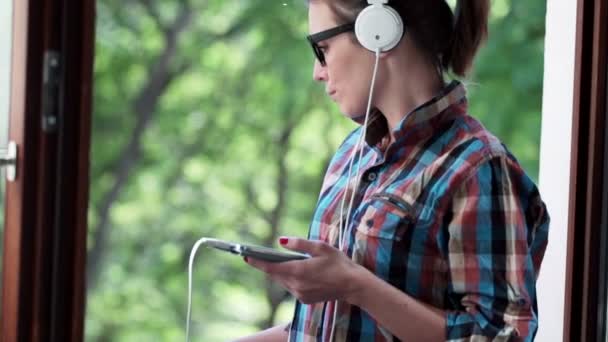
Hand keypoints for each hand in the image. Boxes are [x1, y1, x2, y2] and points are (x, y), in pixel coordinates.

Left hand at [244, 237, 365, 304]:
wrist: (353, 285)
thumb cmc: (338, 263)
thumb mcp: (320, 247)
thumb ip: (299, 244)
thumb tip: (281, 241)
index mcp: (298, 271)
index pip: (271, 267)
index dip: (257, 262)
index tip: (245, 256)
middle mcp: (296, 285)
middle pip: (275, 274)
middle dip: (268, 265)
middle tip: (258, 255)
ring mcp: (300, 294)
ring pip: (283, 281)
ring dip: (280, 272)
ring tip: (277, 261)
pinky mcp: (304, 299)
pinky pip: (291, 287)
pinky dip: (290, 279)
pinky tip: (296, 271)